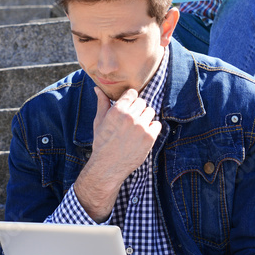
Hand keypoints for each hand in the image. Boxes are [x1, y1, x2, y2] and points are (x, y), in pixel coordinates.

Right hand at [72, 87, 161, 221]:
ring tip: (136, 129)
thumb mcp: (99, 121)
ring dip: (145, 118)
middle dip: (137, 110)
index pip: (132, 93)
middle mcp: (130, 116)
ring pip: (150, 112)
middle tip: (130, 122)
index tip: (128, 109)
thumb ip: (102, 103)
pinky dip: (152, 129)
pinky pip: (157, 124)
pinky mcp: (149, 137)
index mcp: (117, 110)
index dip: (130, 100)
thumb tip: (98, 88)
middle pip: (142, 102)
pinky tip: (142, 136)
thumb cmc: (102, 143)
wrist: (107, 166)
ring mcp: (141, 127)